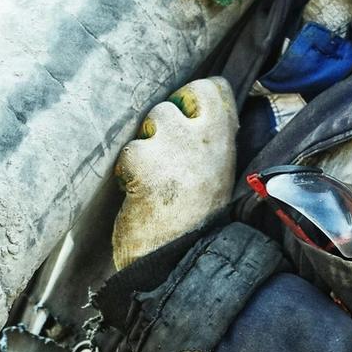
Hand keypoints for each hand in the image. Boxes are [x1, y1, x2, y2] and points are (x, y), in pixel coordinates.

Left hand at [112, 77, 238, 268]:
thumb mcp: (217, 176)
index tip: (187, 120)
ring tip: (151, 179)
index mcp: (224, 141)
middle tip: (163, 155)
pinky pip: (129, 151)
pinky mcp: (143, 160)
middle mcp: (202, 137)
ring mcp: (172, 146)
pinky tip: (136, 193)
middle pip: (175, 100)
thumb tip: (191, 115)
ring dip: (144, 148)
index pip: (213, 89)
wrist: (178, 262)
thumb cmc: (196, 222)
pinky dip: (127, 172)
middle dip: (162, 122)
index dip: (193, 99)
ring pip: (150, 122)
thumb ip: (208, 144)